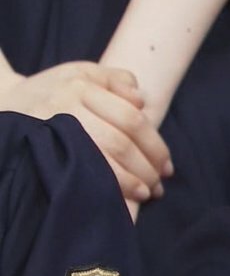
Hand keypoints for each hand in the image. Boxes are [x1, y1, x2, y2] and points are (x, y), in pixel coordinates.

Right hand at [0, 62, 172, 204]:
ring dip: (129, 182)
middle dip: (146, 167)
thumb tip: (143, 101)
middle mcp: (63, 108)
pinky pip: (75, 177)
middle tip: (159, 184)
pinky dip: (101, 191)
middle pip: (119, 143)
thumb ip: (117, 80)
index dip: (154, 145)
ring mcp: (47, 133)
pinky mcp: (36, 155)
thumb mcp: (82, 73)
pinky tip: (116, 202)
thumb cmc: (53, 90)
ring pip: (99, 161)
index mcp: (80, 86)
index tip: (167, 166)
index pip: (131, 119)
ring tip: (145, 193)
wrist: (0, 104)